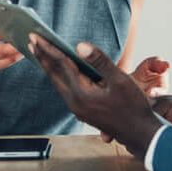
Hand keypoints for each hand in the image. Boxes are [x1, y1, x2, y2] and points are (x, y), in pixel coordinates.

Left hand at [26, 37, 166, 157]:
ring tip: (40, 52)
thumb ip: (100, 61)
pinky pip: (66, 89)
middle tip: (31, 40)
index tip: (35, 36)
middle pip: (54, 75)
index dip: (49, 48)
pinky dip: (60, 76)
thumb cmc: (133, 107)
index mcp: (81, 94)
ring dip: (49, 66)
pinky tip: (60, 69)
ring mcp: (78, 109)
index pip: (61, 65)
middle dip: (42, 57)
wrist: (140, 134)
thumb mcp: (121, 80)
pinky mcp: (83, 111)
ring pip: (58, 83)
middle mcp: (75, 103)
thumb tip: (80, 45)